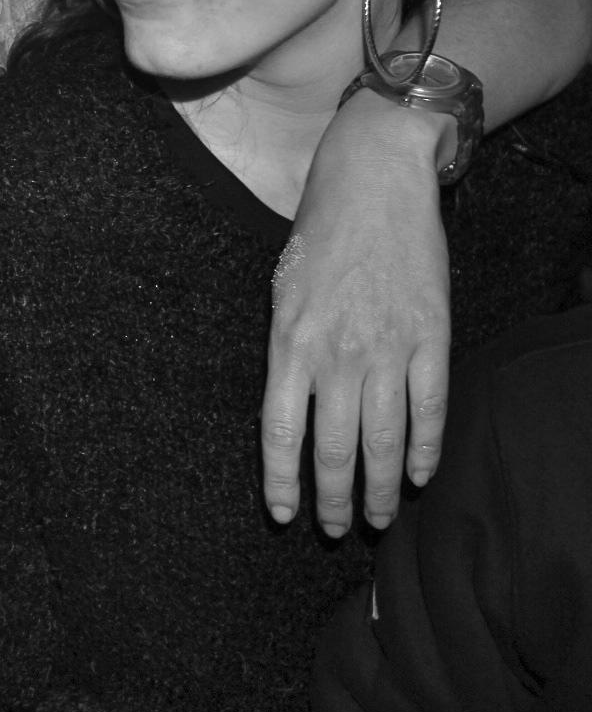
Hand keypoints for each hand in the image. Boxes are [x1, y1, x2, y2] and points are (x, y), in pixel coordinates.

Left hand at [264, 90, 449, 534]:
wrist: (373, 182)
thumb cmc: (319, 235)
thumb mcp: (282, 292)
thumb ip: (287, 351)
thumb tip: (291, 410)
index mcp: (289, 342)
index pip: (280, 432)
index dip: (282, 481)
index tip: (284, 514)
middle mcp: (336, 353)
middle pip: (334, 448)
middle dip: (332, 498)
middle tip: (334, 529)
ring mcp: (387, 348)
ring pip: (383, 440)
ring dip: (378, 489)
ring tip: (375, 518)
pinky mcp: (431, 339)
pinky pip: (429, 409)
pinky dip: (424, 449)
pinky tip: (416, 476)